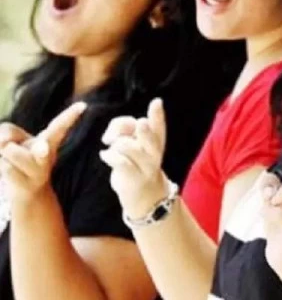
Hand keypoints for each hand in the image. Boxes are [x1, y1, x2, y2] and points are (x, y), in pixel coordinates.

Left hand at [0, 102, 86, 205]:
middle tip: (41, 149)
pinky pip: (4, 166)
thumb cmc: (18, 156)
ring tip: (7, 159)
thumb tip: (4, 143)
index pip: (60, 125)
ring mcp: (38, 173)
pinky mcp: (25, 186)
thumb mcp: (12, 136)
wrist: (27, 193)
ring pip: (10, 151)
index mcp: (49, 141)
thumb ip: (8, 131)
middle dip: (42, 149)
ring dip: (1, 153)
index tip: (83, 105)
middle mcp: (47, 157)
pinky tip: (5, 171)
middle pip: (42, 146)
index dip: (70, 115)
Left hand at [100, 98, 169, 219]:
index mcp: (156, 144)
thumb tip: (112, 134)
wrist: (147, 198)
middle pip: (147, 134)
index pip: (159, 127)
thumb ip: (128, 133)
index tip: (156, 101)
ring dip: (115, 144)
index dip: (158, 115)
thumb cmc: (137, 166)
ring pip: (127, 145)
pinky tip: (104, 154)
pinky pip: (118, 161)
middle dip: (142, 128)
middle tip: (138, 125)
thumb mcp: (137, 147)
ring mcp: (145, 167)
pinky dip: (108, 155)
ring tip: (110, 147)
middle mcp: (154, 154)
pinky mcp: (133, 178)